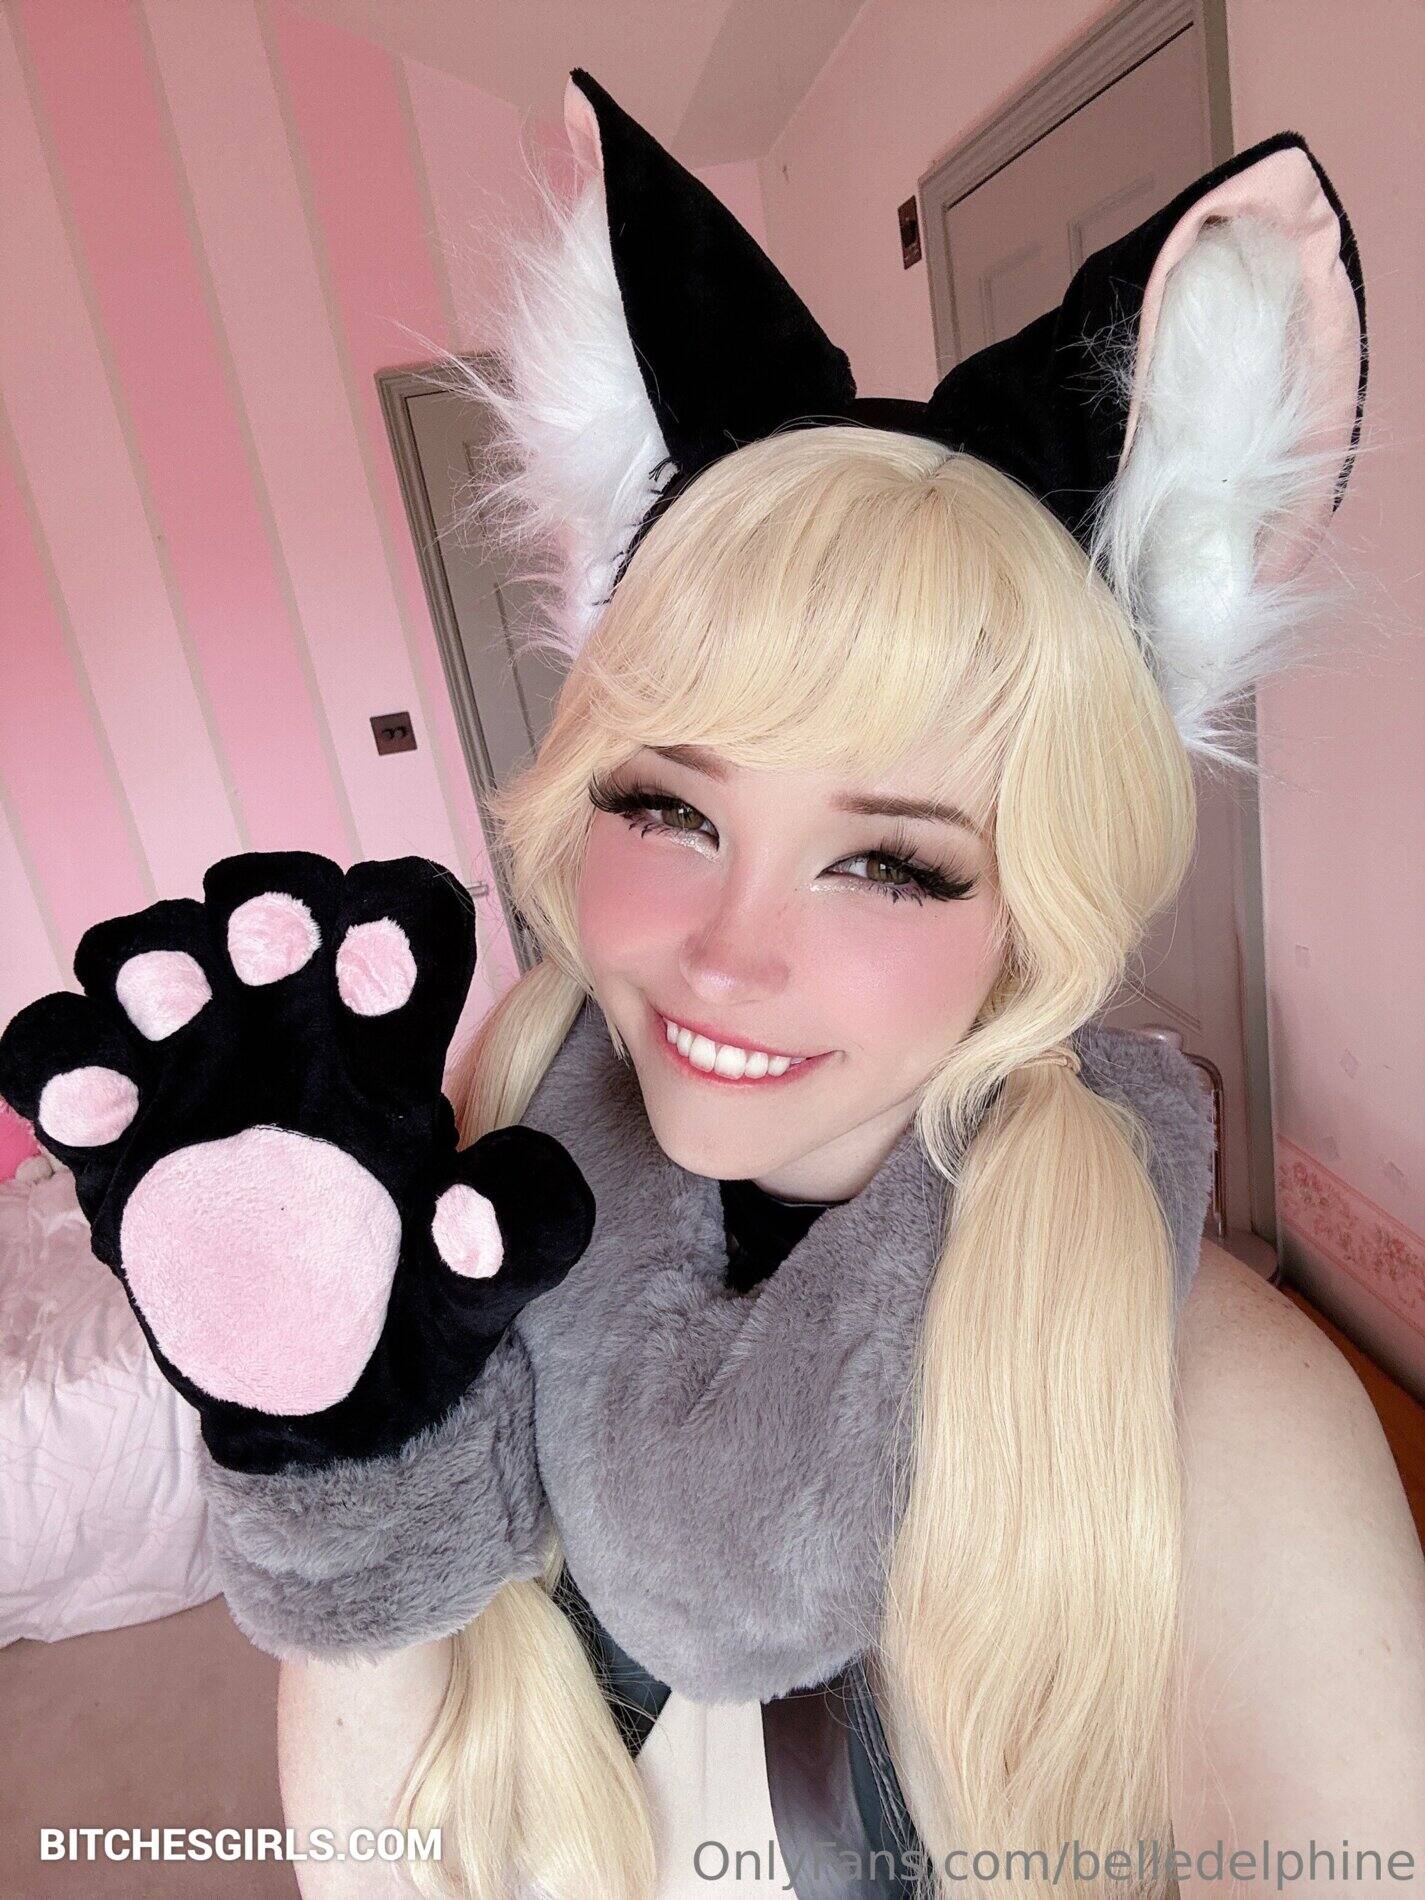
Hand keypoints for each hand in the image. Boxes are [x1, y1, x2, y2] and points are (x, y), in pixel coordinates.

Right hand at [0, 850, 592, 1473]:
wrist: (320, 1407)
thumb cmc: (410, 1321)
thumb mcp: (481, 1293)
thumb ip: (514, 1241)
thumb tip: (475, 1210)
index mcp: (393, 1053)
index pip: (409, 929)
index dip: (399, 923)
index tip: (384, 974)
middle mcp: (292, 1042)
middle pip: (273, 915)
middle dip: (267, 908)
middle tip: (268, 940)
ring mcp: (194, 1081)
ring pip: (156, 958)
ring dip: (154, 961)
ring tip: (168, 1003)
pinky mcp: (112, 1143)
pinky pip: (60, 1064)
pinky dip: (58, 1062)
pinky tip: (90, 1103)